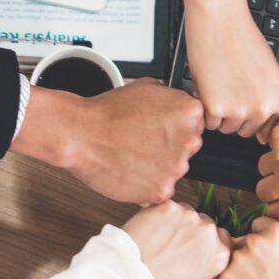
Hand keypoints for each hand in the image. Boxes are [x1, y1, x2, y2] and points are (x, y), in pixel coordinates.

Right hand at [18, 79, 203, 204]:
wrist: (82, 135)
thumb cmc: (108, 112)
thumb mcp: (148, 87)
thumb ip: (172, 99)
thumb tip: (178, 107)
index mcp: (190, 113)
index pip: (197, 124)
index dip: (176, 128)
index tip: (163, 130)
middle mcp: (189, 140)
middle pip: (188, 149)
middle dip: (169, 148)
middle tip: (144, 143)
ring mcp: (177, 167)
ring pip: (174, 171)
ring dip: (159, 167)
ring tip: (133, 156)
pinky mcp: (161, 190)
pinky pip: (160, 190)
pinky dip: (147, 185)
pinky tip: (131, 171)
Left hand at [122, 200, 232, 278]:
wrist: (129, 278)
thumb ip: (209, 278)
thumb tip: (211, 268)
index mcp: (220, 254)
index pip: (224, 239)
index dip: (209, 243)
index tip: (197, 247)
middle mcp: (208, 232)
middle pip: (207, 224)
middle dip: (194, 232)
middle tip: (176, 246)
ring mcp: (189, 216)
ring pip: (188, 213)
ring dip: (178, 222)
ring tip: (162, 240)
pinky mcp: (168, 206)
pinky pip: (169, 207)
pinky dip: (161, 215)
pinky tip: (153, 232)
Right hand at [187, 4, 278, 136]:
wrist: (219, 20)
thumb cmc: (241, 40)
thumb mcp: (269, 74)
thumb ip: (269, 102)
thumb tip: (263, 137)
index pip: (267, 126)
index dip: (252, 110)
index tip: (246, 95)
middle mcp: (265, 107)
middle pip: (246, 130)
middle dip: (236, 113)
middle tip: (231, 86)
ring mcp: (241, 110)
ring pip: (226, 128)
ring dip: (220, 112)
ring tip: (222, 83)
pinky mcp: (216, 108)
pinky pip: (209, 122)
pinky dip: (206, 108)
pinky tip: (211, 85)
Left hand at [216, 217, 278, 278]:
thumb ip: (273, 242)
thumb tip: (252, 234)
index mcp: (278, 233)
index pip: (258, 225)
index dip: (262, 241)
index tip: (267, 255)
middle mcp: (256, 241)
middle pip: (241, 239)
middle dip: (246, 253)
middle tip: (260, 275)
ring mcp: (238, 258)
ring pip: (230, 257)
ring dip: (236, 267)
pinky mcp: (224, 276)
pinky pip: (223, 273)